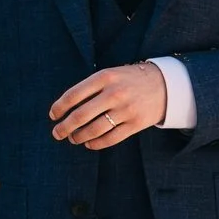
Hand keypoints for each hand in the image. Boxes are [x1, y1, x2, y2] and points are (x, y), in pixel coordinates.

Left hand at [50, 63, 166, 148]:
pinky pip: (110, 139)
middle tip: (56, 133)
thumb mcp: (110, 75)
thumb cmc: (129, 80)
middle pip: (81, 115)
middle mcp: (115, 93)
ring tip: (73, 138)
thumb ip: (90, 88)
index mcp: (105, 77)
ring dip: (78, 137)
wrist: (164, 85)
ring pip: (94, 130)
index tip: (53, 115)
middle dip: (64, 127)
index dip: (60, 107)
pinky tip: (88, 143)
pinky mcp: (135, 124)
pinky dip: (95, 144)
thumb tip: (66, 110)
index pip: (74, 94)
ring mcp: (126, 110)